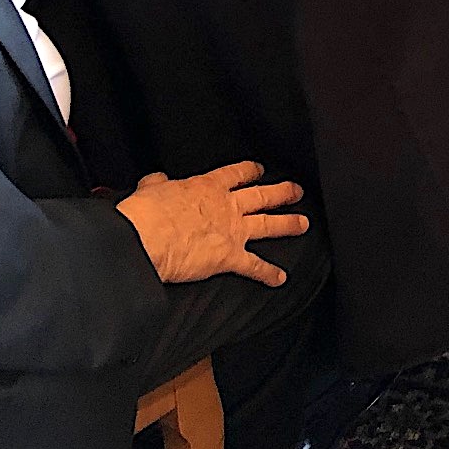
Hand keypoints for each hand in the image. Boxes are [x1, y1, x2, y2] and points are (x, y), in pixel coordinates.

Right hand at [116, 161, 308, 284]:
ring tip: (303, 223)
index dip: (250, 171)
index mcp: (206, 187)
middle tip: (296, 190)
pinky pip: (254, 266)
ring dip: (287, 224)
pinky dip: (268, 274)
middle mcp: (226, 206)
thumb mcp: (150, 189)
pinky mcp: (229, 257)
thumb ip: (157, 184)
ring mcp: (232, 231)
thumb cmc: (146, 214)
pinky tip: (280, 278)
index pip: (235, 174)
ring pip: (267, 224)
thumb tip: (156, 180)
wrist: (147, 238)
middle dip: (281, 193)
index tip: (260, 169)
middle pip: (261, 196)